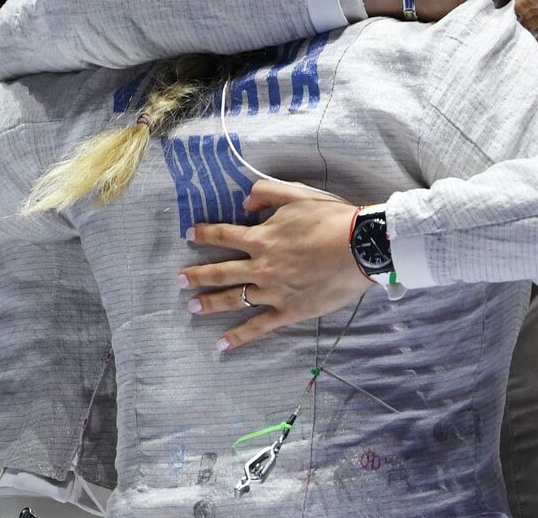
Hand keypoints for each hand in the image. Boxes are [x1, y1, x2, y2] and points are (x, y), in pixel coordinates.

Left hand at [178, 180, 369, 350]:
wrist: (359, 248)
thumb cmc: (331, 220)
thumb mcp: (297, 194)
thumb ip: (266, 193)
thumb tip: (244, 203)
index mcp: (262, 238)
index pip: (223, 235)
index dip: (204, 234)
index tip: (189, 235)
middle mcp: (261, 266)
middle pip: (220, 272)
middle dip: (196, 275)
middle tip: (178, 279)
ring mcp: (272, 292)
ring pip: (233, 300)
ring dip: (209, 303)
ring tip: (192, 307)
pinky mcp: (288, 311)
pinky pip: (258, 326)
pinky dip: (238, 337)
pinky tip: (221, 344)